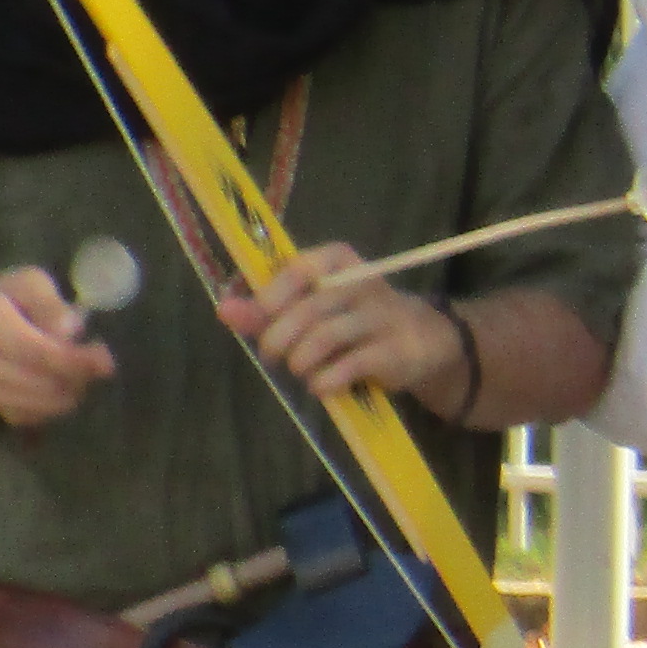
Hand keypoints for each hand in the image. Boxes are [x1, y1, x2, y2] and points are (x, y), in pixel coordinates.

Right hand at [0, 267, 118, 426]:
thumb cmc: (13, 299)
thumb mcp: (31, 284)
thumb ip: (50, 303)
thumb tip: (70, 329)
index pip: (35, 351)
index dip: (75, 360)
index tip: (106, 361)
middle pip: (43, 382)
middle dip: (80, 375)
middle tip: (100, 358)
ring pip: (44, 404)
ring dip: (72, 390)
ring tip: (81, 367)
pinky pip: (37, 416)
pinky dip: (58, 404)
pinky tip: (64, 382)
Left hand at [223, 249, 476, 411]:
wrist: (422, 339)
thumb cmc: (353, 319)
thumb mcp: (310, 308)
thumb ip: (266, 309)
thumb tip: (224, 309)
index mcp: (339, 261)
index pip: (299, 269)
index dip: (272, 295)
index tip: (262, 317)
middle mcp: (365, 282)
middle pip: (309, 308)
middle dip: (280, 338)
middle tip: (272, 355)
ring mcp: (383, 316)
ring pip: (326, 337)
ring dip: (301, 361)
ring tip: (299, 370)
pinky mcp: (396, 351)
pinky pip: (350, 365)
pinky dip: (325, 381)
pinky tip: (321, 386)